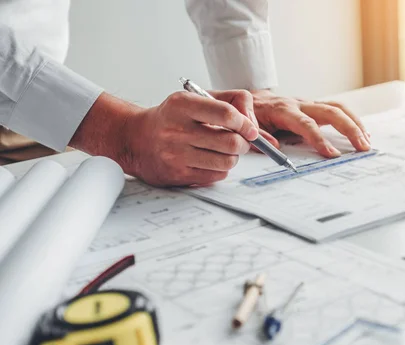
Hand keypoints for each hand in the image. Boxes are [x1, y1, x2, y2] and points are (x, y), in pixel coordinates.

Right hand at [72, 91, 258, 186]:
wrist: (136, 139)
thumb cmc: (173, 118)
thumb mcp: (197, 99)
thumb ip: (232, 104)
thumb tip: (258, 129)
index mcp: (182, 105)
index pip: (226, 114)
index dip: (245, 124)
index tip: (250, 129)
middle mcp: (176, 130)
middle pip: (231, 142)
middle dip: (243, 143)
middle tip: (240, 141)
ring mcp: (175, 154)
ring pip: (226, 161)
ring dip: (233, 158)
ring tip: (225, 151)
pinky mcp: (177, 174)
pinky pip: (215, 175)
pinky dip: (220, 169)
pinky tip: (210, 160)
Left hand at [250, 89, 370, 156]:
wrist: (249, 98)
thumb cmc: (249, 114)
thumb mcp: (247, 125)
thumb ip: (259, 136)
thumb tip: (275, 147)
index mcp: (283, 110)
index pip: (305, 124)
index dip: (319, 139)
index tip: (332, 154)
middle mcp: (299, 104)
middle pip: (330, 112)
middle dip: (349, 129)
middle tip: (362, 147)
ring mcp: (308, 104)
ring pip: (337, 108)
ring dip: (355, 124)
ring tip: (367, 141)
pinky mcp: (313, 107)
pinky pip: (336, 110)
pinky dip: (351, 121)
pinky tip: (361, 133)